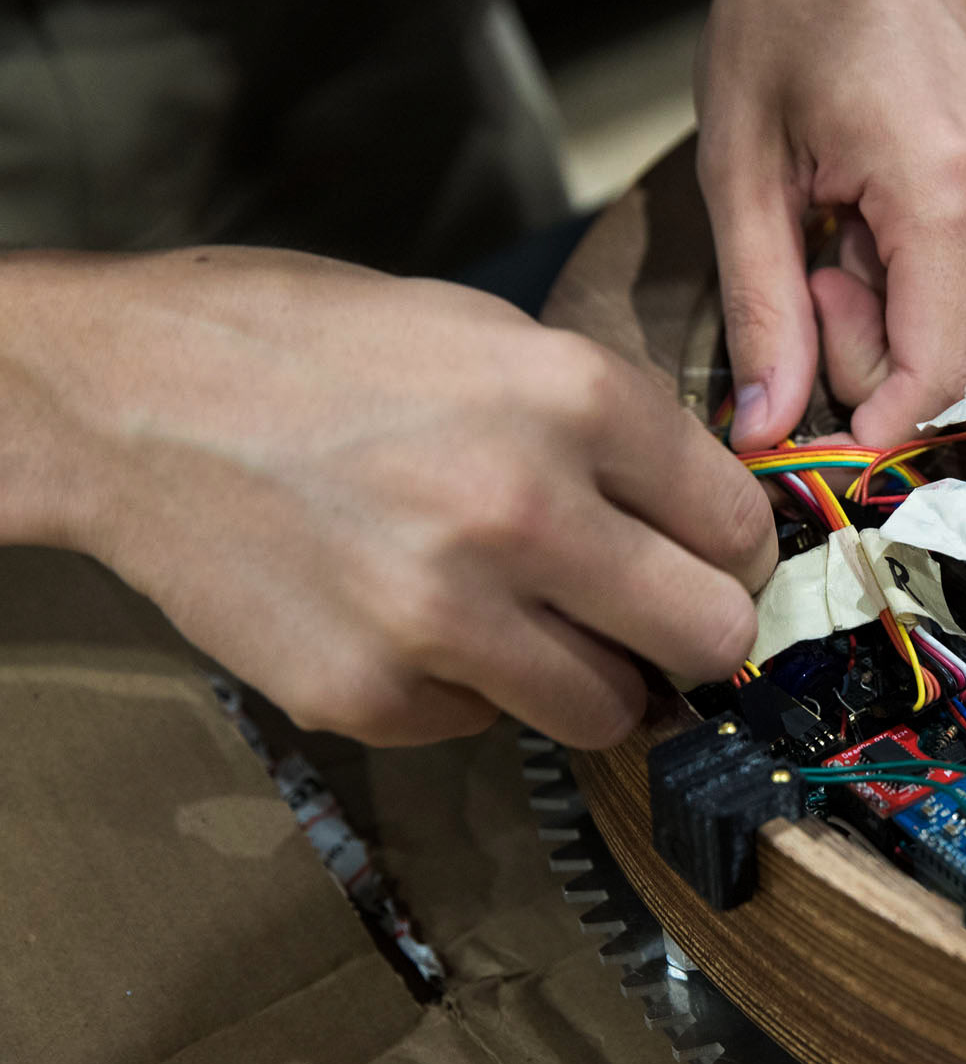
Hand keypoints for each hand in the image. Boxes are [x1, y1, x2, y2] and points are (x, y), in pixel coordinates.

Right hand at [7, 248, 775, 747]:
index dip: (736, 552)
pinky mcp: (371, 695)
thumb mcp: (490, 335)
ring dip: (590, 678)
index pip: (741, 527)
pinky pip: (486, 728)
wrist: (125, 398)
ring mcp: (443, 616)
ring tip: (532, 625)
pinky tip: (414, 623)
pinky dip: (470, 692)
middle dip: (696, 633)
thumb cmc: (315, 348)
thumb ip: (609, 428)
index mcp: (572, 397)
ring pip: (610, 710)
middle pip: (709, 635)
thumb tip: (704, 521)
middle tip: (658, 620)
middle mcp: (523, 511)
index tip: (714, 562)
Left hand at [695, 0, 965, 449]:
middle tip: (818, 289)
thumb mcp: (742, 166)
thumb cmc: (784, 12)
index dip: (885, 429)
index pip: (945, 373)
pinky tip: (878, 232)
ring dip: (916, 336)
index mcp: (948, 187)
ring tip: (841, 247)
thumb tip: (767, 431)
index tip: (818, 429)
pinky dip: (939, 297)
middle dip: (898, 378)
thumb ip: (763, 309)